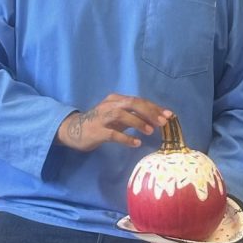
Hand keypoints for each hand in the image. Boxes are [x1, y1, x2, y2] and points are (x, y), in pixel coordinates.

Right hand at [57, 95, 172, 151]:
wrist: (74, 130)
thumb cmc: (100, 124)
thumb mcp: (117, 117)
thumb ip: (134, 117)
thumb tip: (156, 120)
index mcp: (116, 99)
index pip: (138, 101)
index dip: (154, 107)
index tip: (169, 115)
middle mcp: (109, 105)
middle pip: (132, 103)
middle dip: (149, 112)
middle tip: (162, 122)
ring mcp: (101, 117)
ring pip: (121, 114)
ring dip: (138, 122)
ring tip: (150, 131)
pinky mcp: (96, 131)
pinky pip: (112, 134)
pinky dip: (125, 138)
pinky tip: (136, 143)